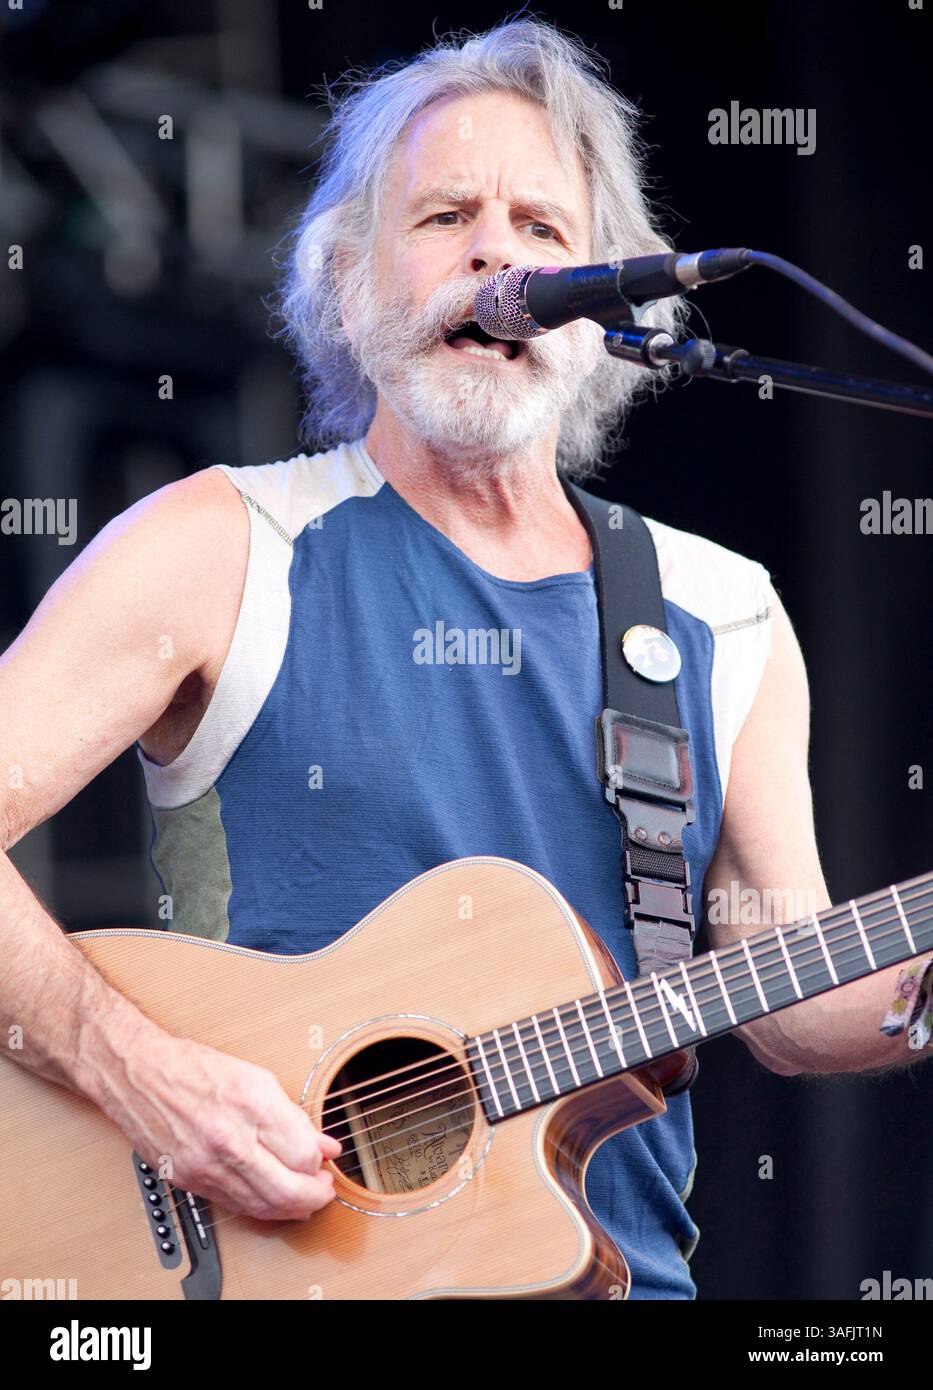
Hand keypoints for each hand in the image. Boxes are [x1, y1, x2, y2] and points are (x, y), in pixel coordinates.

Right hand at [99, 1026, 341, 1219]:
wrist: (137, 1075)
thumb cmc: (193, 1068)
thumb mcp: (254, 1078)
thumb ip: (292, 1116)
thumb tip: (324, 1145)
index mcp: (251, 1104)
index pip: (303, 1154)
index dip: (320, 1161)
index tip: (326, 1158)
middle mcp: (229, 1139)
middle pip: (287, 1190)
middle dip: (316, 1195)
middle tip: (325, 1188)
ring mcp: (206, 1165)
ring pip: (263, 1206)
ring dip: (292, 1208)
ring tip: (304, 1195)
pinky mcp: (190, 1181)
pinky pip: (236, 1206)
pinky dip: (261, 1207)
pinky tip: (273, 1198)